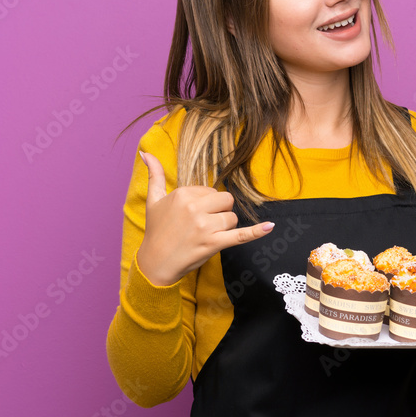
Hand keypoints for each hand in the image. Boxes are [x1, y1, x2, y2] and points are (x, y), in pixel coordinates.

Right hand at [135, 151, 274, 286]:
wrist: (155, 263)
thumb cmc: (156, 231)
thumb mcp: (153, 200)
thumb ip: (154, 175)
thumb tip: (146, 153)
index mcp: (183, 194)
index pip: (211, 191)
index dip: (206, 203)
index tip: (193, 215)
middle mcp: (194, 207)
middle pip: (226, 201)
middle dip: (219, 212)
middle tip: (203, 224)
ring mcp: (205, 226)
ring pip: (232, 218)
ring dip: (224, 227)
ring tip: (204, 236)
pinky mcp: (213, 243)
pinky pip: (240, 235)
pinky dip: (256, 232)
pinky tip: (269, 226)